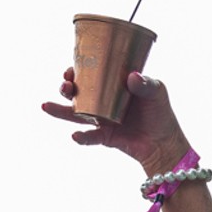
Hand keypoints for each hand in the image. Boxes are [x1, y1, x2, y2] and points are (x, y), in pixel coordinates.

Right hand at [42, 68, 191, 176]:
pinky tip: (75, 135)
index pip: (90, 73)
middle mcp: (102, 101)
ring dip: (60, 110)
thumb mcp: (157, 92)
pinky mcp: (105, 136)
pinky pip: (89, 137)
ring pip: (75, 113)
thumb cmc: (160, 113)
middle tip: (65, 84)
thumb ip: (146, 84)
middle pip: (77, 91)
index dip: (77, 69)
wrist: (164, 142)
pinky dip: (81, 137)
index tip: (71, 68)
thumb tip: (132, 77)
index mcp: (112, 85)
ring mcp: (101, 119)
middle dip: (66, 86)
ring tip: (47, 106)